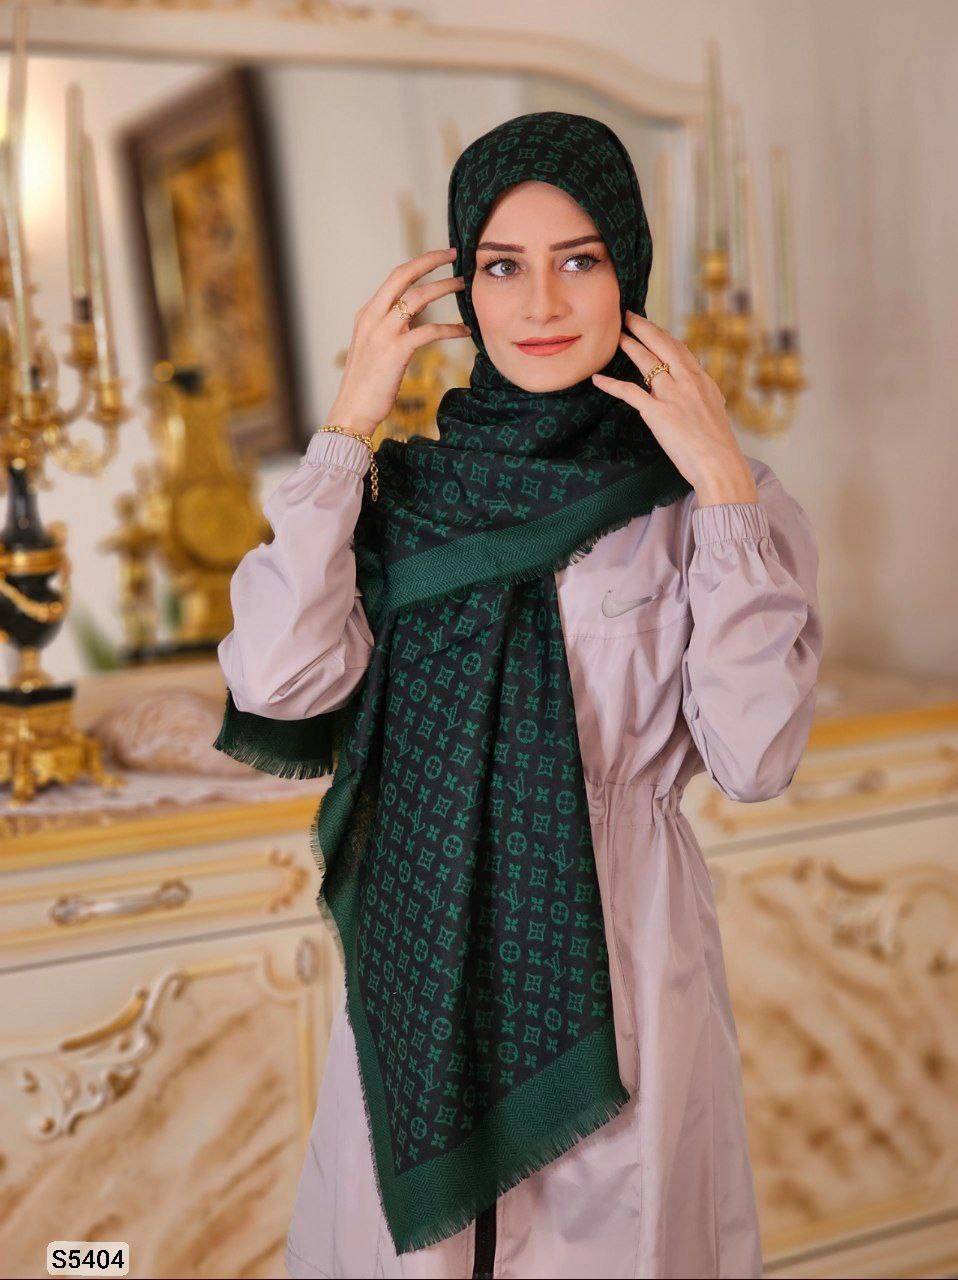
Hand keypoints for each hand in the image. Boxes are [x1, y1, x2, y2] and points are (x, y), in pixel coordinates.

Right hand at [327, 247, 471, 436]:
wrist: (353, 410)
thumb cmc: (366, 385)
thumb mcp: (373, 349)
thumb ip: (389, 330)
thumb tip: (411, 320)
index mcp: (367, 314)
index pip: (395, 278)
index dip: (419, 264)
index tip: (440, 257)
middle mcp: (373, 317)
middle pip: (403, 275)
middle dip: (430, 260)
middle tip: (454, 254)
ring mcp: (383, 333)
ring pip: (418, 298)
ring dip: (443, 288)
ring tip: (463, 286)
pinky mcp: (396, 351)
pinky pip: (429, 331)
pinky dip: (450, 328)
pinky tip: (464, 330)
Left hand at [592, 310, 757, 504]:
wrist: (720, 464)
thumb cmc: (718, 445)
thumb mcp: (715, 411)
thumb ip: (703, 397)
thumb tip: (700, 393)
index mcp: (702, 381)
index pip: (680, 349)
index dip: (663, 335)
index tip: (650, 327)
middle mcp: (687, 381)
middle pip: (662, 344)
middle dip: (643, 327)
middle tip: (627, 315)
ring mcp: (672, 395)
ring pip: (646, 361)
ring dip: (628, 346)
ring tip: (614, 337)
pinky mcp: (657, 412)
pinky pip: (629, 392)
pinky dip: (611, 384)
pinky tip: (598, 379)